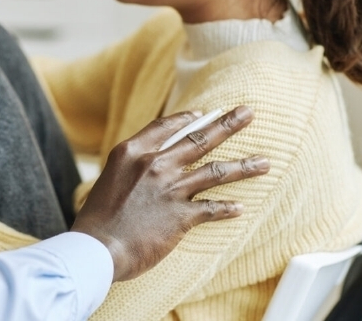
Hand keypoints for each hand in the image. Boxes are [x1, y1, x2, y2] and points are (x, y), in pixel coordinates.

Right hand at [70, 106, 268, 281]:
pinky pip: (212, 208)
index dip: (187, 119)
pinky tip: (240, 208)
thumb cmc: (97, 219)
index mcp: (132, 152)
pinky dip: (227, 208)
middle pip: (198, 139)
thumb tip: (145, 169)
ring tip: (264, 163)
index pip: (165, 127)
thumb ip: (130, 170)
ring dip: (244, 166)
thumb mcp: (109, 180)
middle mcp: (153, 165)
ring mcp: (169, 188)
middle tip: (247, 113)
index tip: (203, 114)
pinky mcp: (181, 215)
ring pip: (216, 171)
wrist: (98, 248)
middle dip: (227, 125)